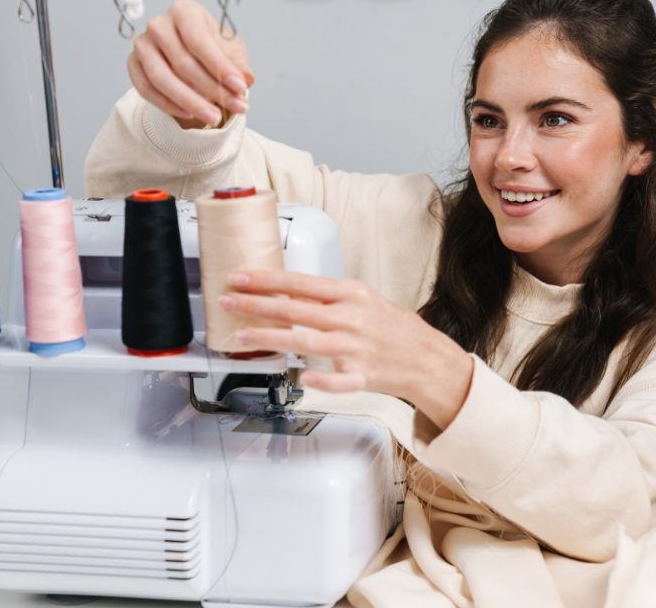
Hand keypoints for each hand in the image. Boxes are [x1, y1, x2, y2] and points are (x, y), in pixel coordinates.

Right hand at [127, 0, 253, 127]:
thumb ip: (238, 63)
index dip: (220, 67)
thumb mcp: (231, 51)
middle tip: (235, 107)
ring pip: (162, 78)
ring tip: (214, 118)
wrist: (189, 56)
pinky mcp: (133, 65)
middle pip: (182, 63)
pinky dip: (168, 105)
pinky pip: (146, 90)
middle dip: (212, 89)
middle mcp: (159, 25)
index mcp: (184, 12)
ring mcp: (142, 44)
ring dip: (190, 102)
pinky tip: (190, 114)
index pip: (200, 41)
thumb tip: (247, 78)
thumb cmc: (211, 49)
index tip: (240, 88)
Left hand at [219, 270, 474, 428]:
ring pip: (304, 341)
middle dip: (256, 304)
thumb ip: (328, 298)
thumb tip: (290, 294)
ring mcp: (354, 347)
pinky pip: (336, 378)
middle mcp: (350, 318)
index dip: (266, 280)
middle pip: (294, 309)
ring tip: (242, 336)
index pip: (300, 283)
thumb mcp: (364, 300)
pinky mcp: (361, 375)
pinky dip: (319, 379)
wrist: (428, 359)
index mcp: (351, 295)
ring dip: (269, 338)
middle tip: (227, 300)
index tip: (240, 277)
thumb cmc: (394, 328)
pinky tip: (302, 376)